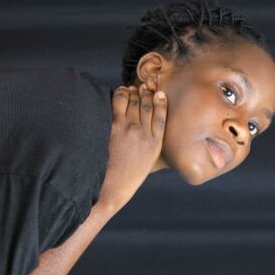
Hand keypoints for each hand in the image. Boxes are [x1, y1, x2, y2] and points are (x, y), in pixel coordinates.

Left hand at [97, 83, 167, 212]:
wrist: (112, 186)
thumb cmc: (128, 176)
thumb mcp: (148, 162)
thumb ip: (151, 145)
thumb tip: (150, 132)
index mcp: (155, 143)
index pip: (161, 116)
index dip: (160, 102)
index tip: (159, 93)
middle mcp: (144, 134)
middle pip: (147, 106)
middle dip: (145, 93)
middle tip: (142, 88)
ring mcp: (129, 129)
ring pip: (134, 102)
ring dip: (132, 93)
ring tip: (130, 90)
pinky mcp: (114, 127)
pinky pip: (119, 104)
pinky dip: (120, 95)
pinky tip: (120, 92)